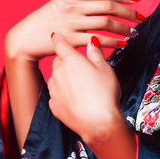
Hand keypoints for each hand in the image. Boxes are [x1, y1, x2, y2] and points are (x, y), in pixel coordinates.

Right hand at [5, 0, 142, 61]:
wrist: (23, 39)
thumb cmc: (42, 24)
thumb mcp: (59, 6)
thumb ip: (78, 4)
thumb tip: (99, 5)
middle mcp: (73, 7)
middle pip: (108, 6)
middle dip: (128, 12)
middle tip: (140, 18)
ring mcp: (71, 23)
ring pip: (106, 22)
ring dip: (124, 28)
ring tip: (133, 33)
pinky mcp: (70, 39)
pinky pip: (97, 40)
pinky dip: (113, 42)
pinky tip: (122, 44)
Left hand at [47, 31, 125, 145]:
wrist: (99, 123)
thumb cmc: (105, 94)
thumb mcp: (105, 69)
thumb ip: (95, 53)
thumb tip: (91, 40)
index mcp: (71, 60)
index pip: (59, 43)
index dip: (58, 38)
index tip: (56, 35)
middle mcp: (58, 73)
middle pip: (58, 61)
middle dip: (65, 62)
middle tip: (81, 69)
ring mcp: (54, 90)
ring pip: (55, 78)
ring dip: (63, 79)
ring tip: (80, 87)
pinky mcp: (54, 105)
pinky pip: (56, 95)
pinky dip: (63, 95)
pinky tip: (76, 100)